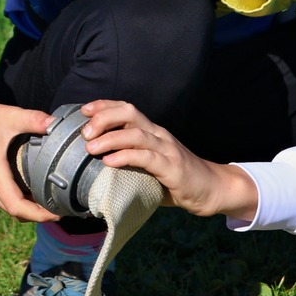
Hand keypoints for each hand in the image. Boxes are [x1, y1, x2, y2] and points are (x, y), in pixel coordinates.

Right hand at [0, 98, 56, 223]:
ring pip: (6, 206)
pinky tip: (30, 191)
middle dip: (38, 214)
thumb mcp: (9, 116)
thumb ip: (34, 120)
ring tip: (49, 201)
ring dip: (26, 208)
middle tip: (61, 208)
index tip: (58, 214)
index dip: (39, 215)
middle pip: (14, 211)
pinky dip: (15, 200)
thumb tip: (57, 124)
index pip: (17, 207)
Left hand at [79, 100, 258, 221]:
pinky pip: (146, 157)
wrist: (212, 190)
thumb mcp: (150, 168)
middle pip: (129, 113)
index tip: (83, 111)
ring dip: (110, 138)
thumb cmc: (177, 181)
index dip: (104, 106)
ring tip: (90, 147)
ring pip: (136, 133)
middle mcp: (159, 135)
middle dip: (103, 117)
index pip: (126, 109)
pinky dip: (126, 156)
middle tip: (84, 133)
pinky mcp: (172, 167)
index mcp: (152, 132)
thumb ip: (130, 165)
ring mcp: (167, 149)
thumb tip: (96, 173)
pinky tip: (110, 161)